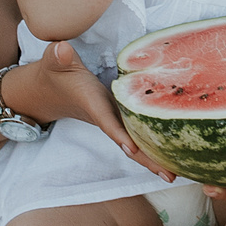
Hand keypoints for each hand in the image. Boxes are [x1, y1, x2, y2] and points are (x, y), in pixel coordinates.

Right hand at [6, 42, 175, 180]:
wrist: (48, 93)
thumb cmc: (55, 75)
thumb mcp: (54, 63)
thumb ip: (57, 56)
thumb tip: (60, 48)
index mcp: (93, 104)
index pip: (107, 121)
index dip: (118, 134)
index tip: (131, 148)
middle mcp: (106, 117)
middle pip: (128, 143)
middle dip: (146, 160)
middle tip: (170, 176)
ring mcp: (114, 120)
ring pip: (136, 144)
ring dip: (155, 159)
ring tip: (176, 174)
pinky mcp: (120, 117)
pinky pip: (138, 135)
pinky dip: (154, 146)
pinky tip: (173, 155)